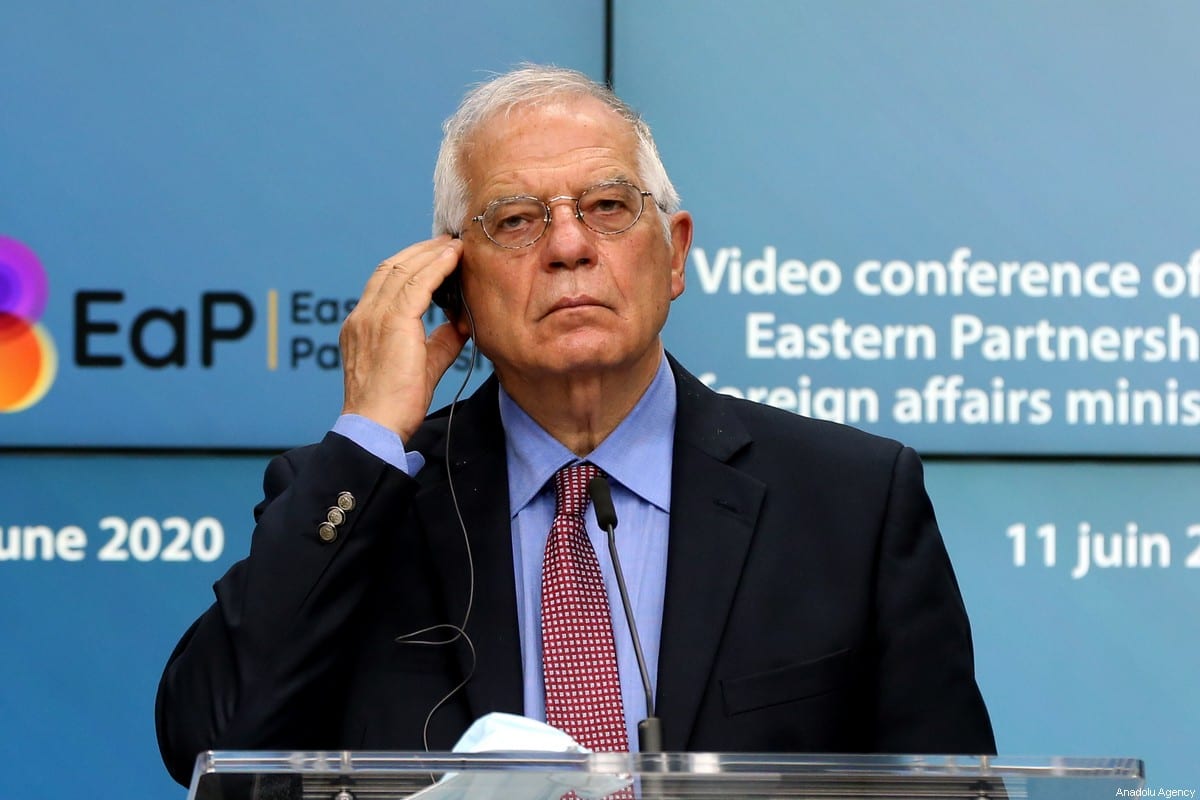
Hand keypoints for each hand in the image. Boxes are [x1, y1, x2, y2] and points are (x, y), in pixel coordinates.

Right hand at [339, 236, 466, 439]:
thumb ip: (440, 342)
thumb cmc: (394, 406)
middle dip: (420, 251)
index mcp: (362, 325)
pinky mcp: (391, 323)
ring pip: (403, 270)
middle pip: (391, 268)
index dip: (410, 265)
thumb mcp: (422, 366)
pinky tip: (453, 258)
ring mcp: (373, 317)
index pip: (384, 283)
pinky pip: (416, 284)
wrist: (376, 427)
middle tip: (447, 242)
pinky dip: (436, 266)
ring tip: (454, 245)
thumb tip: (460, 324)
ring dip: (431, 253)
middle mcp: (363, 316)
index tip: (435, 257)